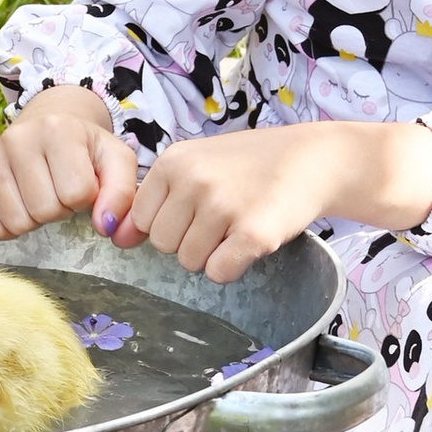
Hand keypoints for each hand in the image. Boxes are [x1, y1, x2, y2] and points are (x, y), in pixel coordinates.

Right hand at [0, 85, 143, 243]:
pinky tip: (19, 204)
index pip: (77, 193)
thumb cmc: (84, 148)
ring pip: (18, 222)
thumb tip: (105, 227)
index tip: (82, 183)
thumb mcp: (116, 161)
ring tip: (42, 194)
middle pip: (45, 210)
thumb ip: (122, 193)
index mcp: (58, 129)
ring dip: (36, 219)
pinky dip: (9, 228)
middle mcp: (17, 139)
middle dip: (60, 210)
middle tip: (60, 190)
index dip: (85, 199)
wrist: (50, 124)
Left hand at [127, 120, 431, 283]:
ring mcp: (222, 206)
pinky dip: (234, 266)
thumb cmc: (249, 166)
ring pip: (190, 262)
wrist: (314, 159)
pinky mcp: (252, 233)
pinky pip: (219, 272)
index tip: (198, 210)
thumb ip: (157, 198)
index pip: (144, 221)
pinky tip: (251, 240)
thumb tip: (117, 237)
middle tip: (222, 219)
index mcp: (173, 162)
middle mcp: (193, 181)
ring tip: (239, 224)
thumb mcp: (197, 165)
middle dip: (189, 241)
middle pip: (164, 246)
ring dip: (214, 254)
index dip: (171, 223)